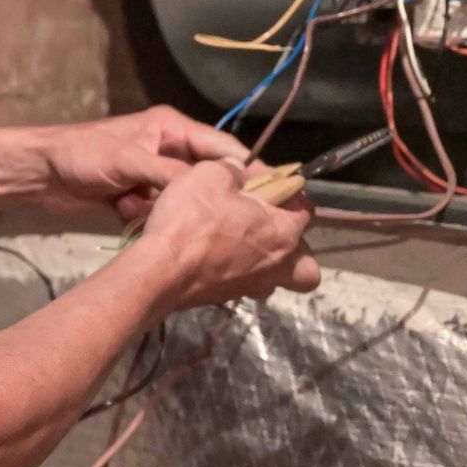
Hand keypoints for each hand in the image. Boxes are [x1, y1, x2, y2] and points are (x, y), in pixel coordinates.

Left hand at [37, 105, 251, 224]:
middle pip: (207, 180)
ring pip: (184, 202)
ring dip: (167, 211)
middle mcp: (170, 152)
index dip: (249, 171)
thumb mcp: (130, 160)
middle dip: (207, 200)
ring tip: (147, 210)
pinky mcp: (140, 200)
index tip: (275, 197)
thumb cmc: (83, 155)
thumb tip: (213, 189)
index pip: (223, 149)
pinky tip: (125, 212)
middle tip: (222, 222)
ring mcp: (155, 178)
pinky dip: (147, 219)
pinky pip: (161, 215)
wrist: (41, 175)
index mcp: (173, 129)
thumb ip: (172, 175)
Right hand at [135, 160, 319, 310]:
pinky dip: (237, 273)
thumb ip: (232, 169)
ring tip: (242, 247)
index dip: (289, 192)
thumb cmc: (191, 220)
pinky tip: (213, 257)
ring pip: (277, 281)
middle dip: (296, 249)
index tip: (268, 183)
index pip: (305, 209)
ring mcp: (252, 286)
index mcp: (282, 232)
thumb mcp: (210, 175)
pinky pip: (246, 285)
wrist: (159, 271)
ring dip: (268, 266)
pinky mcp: (226, 298)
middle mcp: (276, 264)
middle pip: (307, 265)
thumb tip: (238, 171)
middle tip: (268, 229)